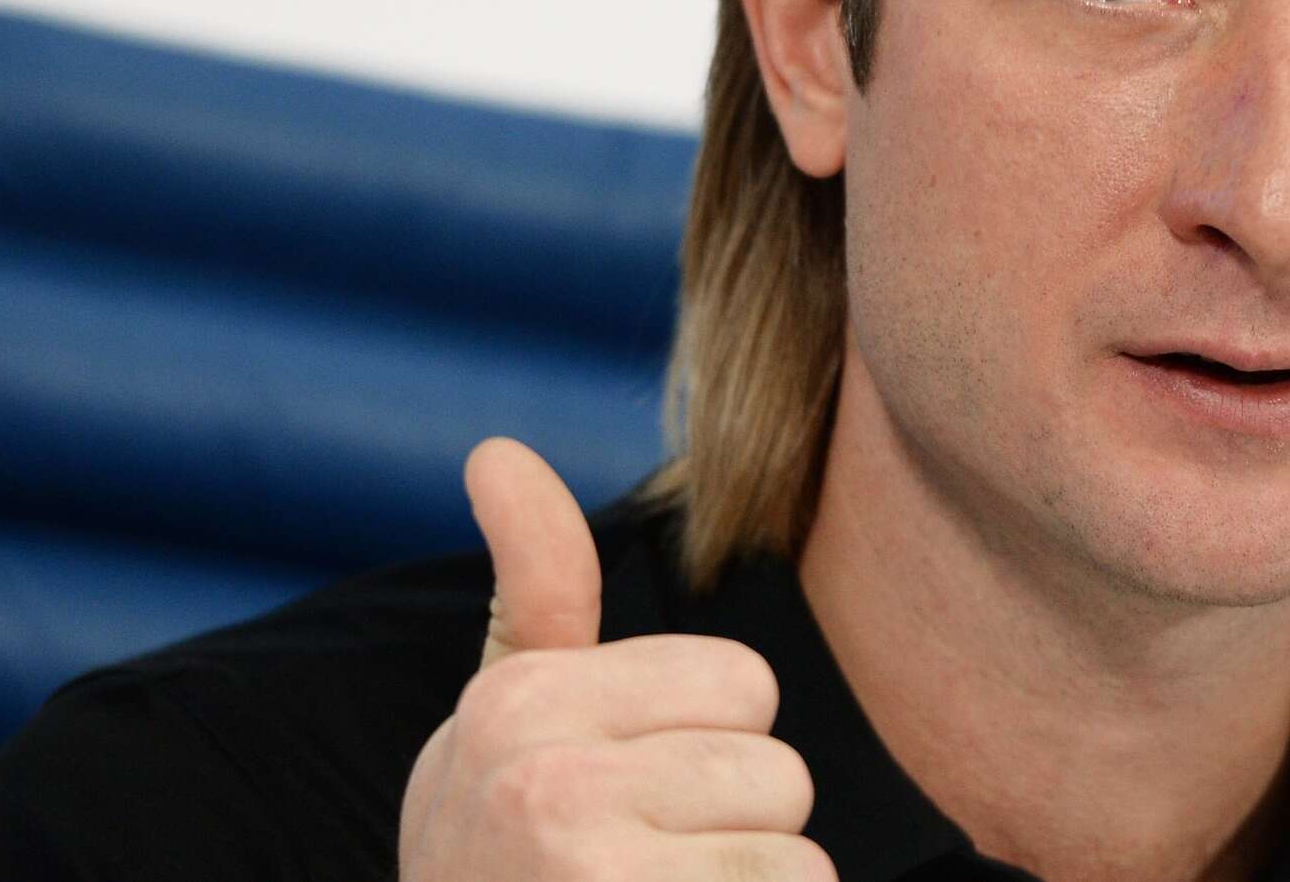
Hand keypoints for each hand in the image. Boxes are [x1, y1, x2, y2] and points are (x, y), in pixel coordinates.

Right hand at [398, 438, 834, 879]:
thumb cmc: (492, 850)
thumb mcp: (501, 714)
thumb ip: (533, 586)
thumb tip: (498, 449)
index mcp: (528, 705)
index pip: (744, 683)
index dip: (714, 739)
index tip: (640, 789)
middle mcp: (553, 788)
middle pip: (780, 774)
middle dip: (738, 828)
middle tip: (653, 870)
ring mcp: (596, 881)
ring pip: (797, 866)